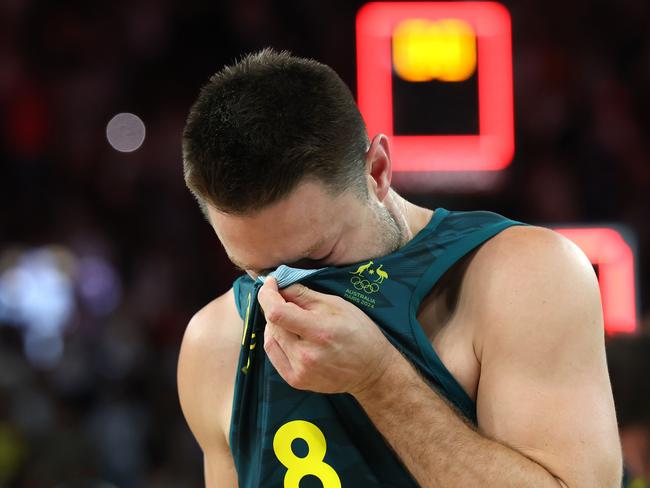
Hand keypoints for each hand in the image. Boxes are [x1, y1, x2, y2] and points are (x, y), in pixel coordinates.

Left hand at [257, 277, 399, 395]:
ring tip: (293, 319)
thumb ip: (305, 295)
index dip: (267, 294)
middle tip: (290, 301)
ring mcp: (299, 371)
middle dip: (276, 306)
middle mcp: (306, 355)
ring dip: (275, 323)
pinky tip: (289, 334)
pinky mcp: (296, 380)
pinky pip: (273, 354)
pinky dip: (276, 339)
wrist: (371, 370)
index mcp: (319, 332)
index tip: (271, 282)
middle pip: (272, 323)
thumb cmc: (359, 332)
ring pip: (270, 338)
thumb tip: (281, 285)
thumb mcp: (337, 305)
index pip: (277, 312)